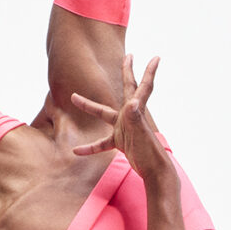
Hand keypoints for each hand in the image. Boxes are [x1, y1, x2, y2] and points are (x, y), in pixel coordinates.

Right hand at [70, 54, 170, 185]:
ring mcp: (125, 128)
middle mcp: (131, 116)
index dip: (149, 72)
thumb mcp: (140, 134)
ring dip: (90, 106)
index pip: (143, 87)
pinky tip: (76, 151)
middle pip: (127, 89)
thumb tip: (132, 103)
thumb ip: (135, 119)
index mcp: (136, 111)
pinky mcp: (122, 142)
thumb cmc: (150, 154)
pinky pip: (102, 143)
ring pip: (105, 114)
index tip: (156, 57)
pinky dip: (90, 147)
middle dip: (127, 72)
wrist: (155, 174)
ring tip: (74, 98)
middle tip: (128, 56)